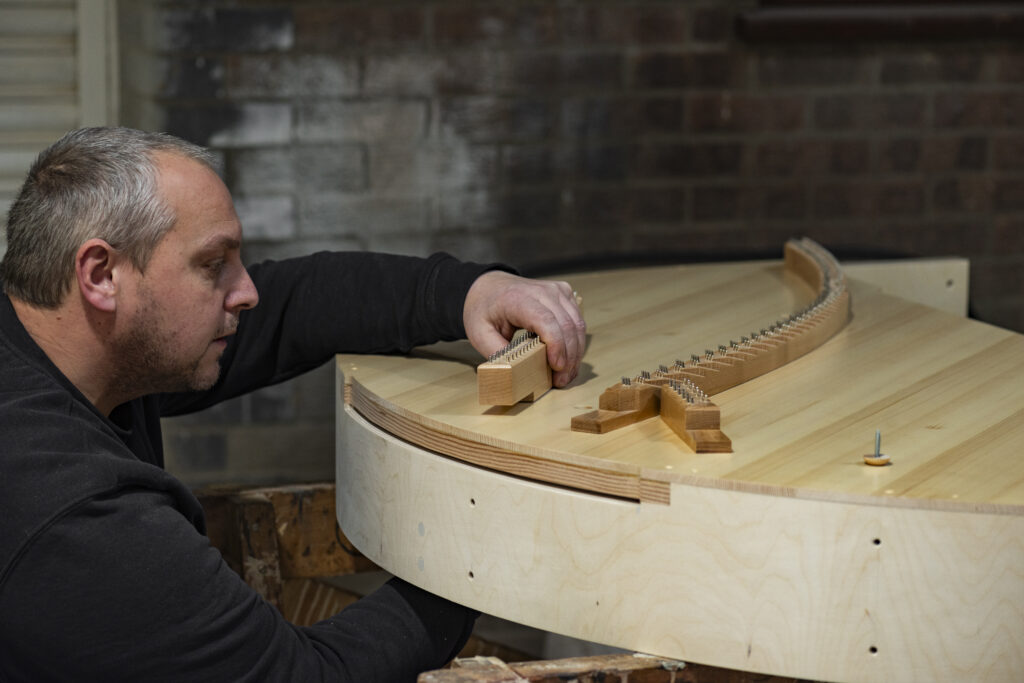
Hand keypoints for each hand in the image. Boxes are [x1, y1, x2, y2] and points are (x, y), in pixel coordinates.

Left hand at [463, 271, 585, 386]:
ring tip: (566, 374)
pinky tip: (568, 358)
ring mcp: (556, 291)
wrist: (489, 287)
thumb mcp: (479, 334)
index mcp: (518, 299)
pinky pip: (578, 320)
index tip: (556, 367)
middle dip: (568, 357)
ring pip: (577, 324)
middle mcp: (542, 291)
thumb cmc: (484, 310)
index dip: (556, 345)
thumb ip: (497, 354)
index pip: (546, 320)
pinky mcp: (564, 294)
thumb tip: (514, 374)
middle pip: (567, 325)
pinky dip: (576, 342)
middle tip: (561, 381)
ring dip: (576, 353)